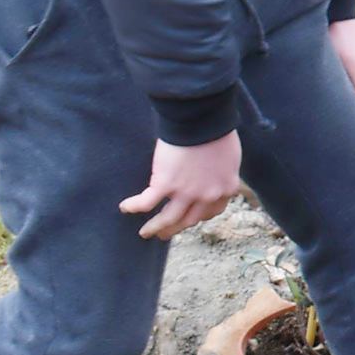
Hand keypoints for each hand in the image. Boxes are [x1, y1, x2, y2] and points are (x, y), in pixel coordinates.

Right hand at [120, 133, 241, 239]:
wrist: (202, 120)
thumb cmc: (216, 130)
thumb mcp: (229, 156)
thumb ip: (221, 171)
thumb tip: (212, 174)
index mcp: (226, 188)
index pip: (212, 211)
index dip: (199, 216)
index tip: (190, 218)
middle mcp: (208, 196)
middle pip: (190, 220)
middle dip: (176, 228)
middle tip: (165, 233)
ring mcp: (187, 193)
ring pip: (168, 219)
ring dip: (156, 228)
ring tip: (145, 233)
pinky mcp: (165, 184)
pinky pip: (146, 202)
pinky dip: (134, 206)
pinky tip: (125, 207)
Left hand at [327, 18, 354, 106]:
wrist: (335, 20)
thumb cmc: (345, 38)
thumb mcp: (352, 61)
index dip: (354, 93)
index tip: (340, 82)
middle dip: (350, 89)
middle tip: (337, 77)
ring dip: (346, 84)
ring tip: (337, 70)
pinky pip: (352, 83)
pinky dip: (344, 80)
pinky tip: (337, 71)